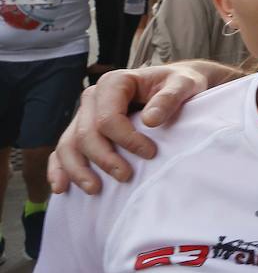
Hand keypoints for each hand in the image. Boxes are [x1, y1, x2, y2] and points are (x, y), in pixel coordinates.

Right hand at [48, 62, 220, 193]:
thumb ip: (169, 98)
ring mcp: (85, 115)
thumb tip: (150, 120)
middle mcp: (93, 98)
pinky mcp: (82, 130)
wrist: (175, 86)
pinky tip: (61, 187)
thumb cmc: (179, 84)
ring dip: (78, 170)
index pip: (108, 118)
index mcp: (114, 83)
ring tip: (95, 189)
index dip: (126, 139)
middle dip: (104, 159)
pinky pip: (62, 150)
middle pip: (86, 134)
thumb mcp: (183, 85)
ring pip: (69, 145)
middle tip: (126, 176)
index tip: (150, 153)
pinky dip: (59, 169)